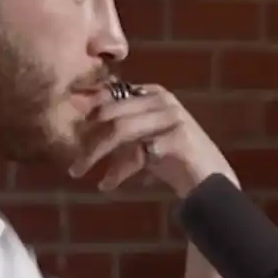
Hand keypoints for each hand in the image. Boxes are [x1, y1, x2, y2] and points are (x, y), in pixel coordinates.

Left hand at [72, 84, 236, 196]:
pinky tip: (107, 184)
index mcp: (153, 93)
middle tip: (73, 164)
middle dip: (88, 140)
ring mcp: (172, 116)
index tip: (66, 123)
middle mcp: (163, 99)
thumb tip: (79, 120)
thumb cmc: (175, 162)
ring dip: (96, 154)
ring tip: (80, 172)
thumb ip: (119, 128)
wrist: (211, 183)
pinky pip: (138, 154)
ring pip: (120, 130)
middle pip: (112, 114)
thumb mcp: (142, 141)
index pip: (112, 93)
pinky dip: (119, 171)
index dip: (87, 105)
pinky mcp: (178, 137)